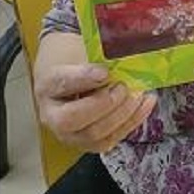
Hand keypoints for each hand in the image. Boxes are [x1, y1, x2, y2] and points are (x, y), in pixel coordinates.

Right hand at [35, 59, 155, 153]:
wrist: (71, 78)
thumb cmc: (76, 62)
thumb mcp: (81, 51)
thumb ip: (98, 55)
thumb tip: (123, 50)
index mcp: (48, 84)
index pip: (61, 83)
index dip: (83, 79)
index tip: (104, 72)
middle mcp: (52, 114)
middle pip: (71, 119)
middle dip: (103, 104)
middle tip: (123, 87)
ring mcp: (68, 133)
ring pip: (93, 135)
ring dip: (121, 115)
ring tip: (138, 95)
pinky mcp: (87, 143)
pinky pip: (109, 140)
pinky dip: (131, 122)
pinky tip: (146, 104)